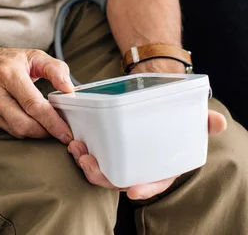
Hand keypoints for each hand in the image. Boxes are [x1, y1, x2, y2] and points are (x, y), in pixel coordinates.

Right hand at [0, 26, 73, 141]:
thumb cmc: (6, 61)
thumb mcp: (33, 56)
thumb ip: (56, 69)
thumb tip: (69, 90)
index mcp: (8, 73)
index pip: (33, 104)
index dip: (52, 122)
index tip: (66, 133)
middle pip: (24, 124)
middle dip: (45, 131)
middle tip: (58, 130)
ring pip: (15, 131)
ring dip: (33, 131)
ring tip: (43, 123)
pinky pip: (5, 131)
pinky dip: (18, 128)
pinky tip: (23, 118)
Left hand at [68, 110, 225, 198]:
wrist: (155, 102)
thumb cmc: (174, 118)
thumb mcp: (191, 120)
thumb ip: (203, 122)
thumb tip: (218, 121)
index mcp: (161, 166)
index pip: (155, 183)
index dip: (145, 189)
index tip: (132, 191)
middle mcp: (139, 166)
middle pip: (121, 179)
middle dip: (104, 177)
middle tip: (90, 164)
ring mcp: (121, 158)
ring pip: (103, 170)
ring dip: (88, 165)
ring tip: (78, 150)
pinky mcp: (107, 146)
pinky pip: (93, 155)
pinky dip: (83, 152)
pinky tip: (75, 142)